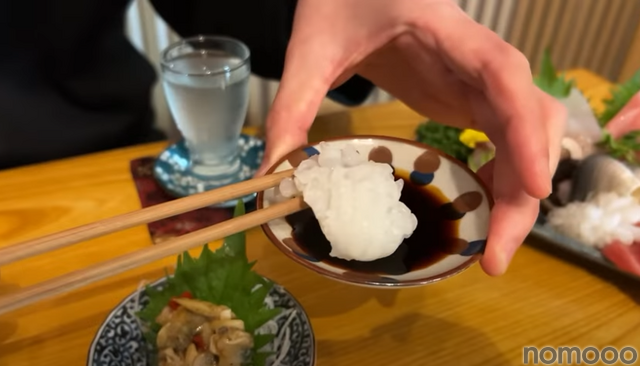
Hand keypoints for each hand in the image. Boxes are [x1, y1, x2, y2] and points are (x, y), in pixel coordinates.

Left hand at [257, 0, 565, 275]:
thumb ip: (294, 105)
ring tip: (491, 245)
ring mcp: (476, 78)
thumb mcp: (313, 47)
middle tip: (494, 255)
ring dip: (520, 189)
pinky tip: (481, 207)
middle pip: (530, 118)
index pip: (502, 76)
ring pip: (528, 131)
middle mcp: (475, 57)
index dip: (526, 132)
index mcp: (445, 32)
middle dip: (526, 188)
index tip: (536, 189)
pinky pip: (505, 137)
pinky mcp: (467, 94)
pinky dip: (504, 175)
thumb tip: (276, 176)